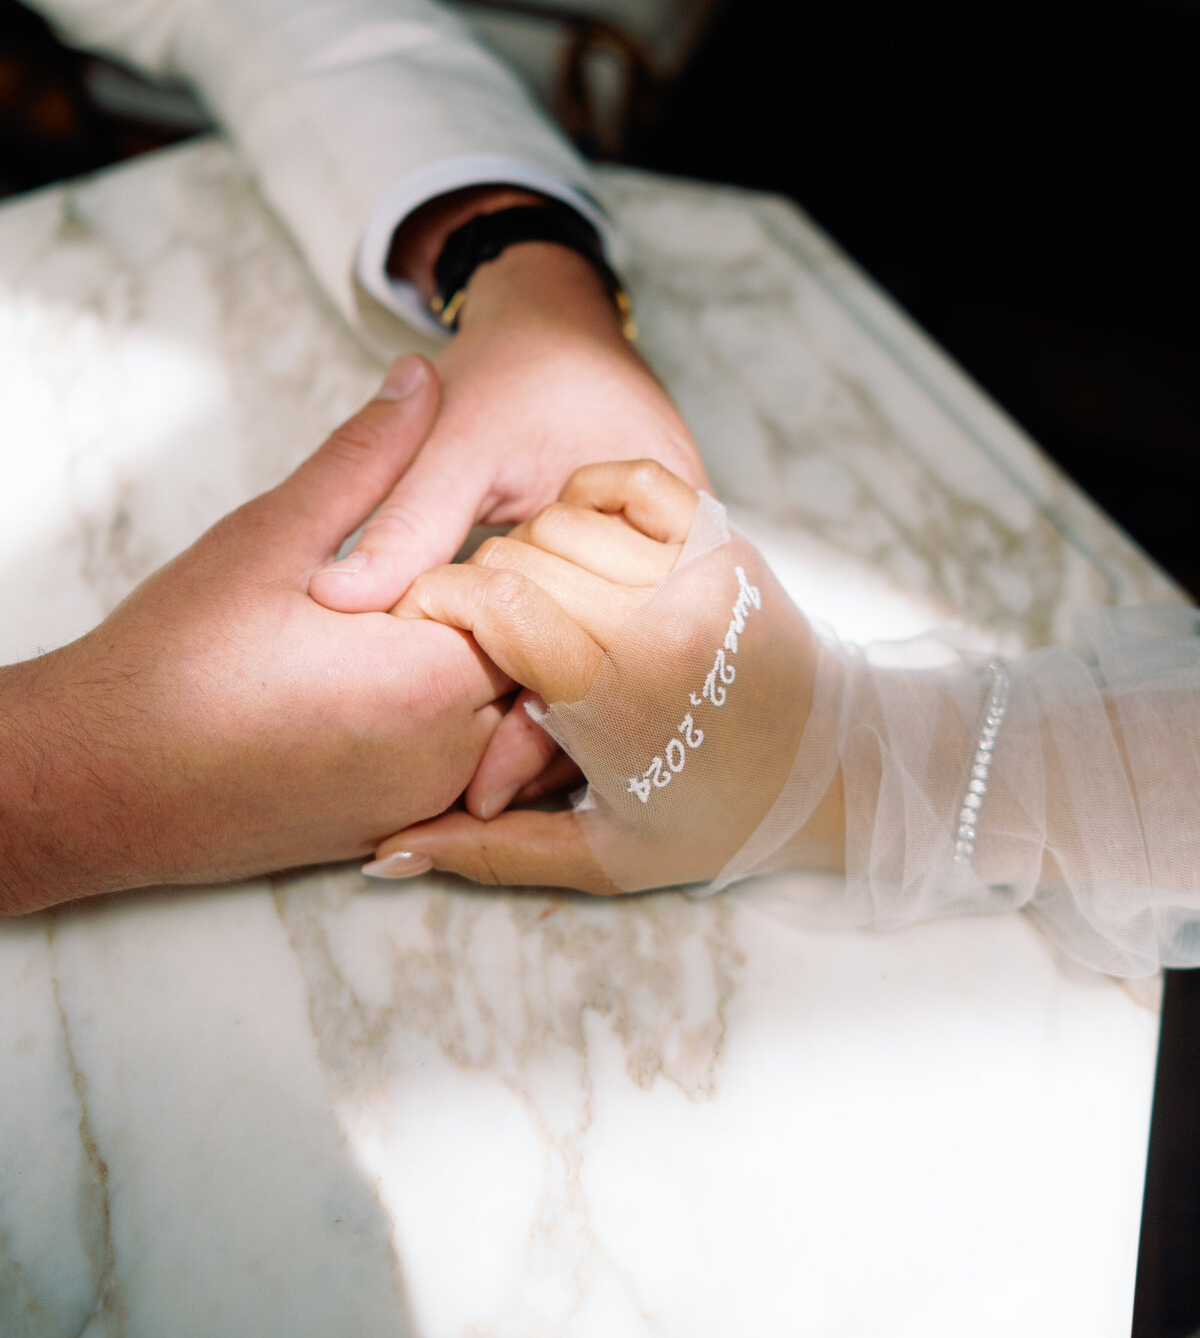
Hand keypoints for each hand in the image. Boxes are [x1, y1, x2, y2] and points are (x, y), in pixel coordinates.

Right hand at [0, 357, 513, 914]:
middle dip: (519, 614)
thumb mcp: (270, 536)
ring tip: (431, 622)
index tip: (477, 521)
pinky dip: (470, 729)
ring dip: (498, 673)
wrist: (100, 780)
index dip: (519, 555)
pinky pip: (473, 776)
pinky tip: (410, 686)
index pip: (539, 606)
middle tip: (464, 563)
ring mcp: (422, 803)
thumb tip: (420, 380)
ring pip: (513, 727)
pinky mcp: (395, 830)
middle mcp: (445, 758)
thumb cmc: (172, 661)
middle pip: (539, 671)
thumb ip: (365, 458)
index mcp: (428, 680)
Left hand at [309, 189, 706, 818]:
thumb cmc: (524, 371)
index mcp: (663, 528)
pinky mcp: (625, 591)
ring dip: (539, 740)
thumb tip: (338, 600)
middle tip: (459, 817)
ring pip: (601, 689)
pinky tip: (482, 740)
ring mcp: (656, 586)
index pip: (598, 658)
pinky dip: (540, 695)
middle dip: (537, 757)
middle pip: (610, 695)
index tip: (470, 792)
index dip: (532, 729)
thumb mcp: (466, 435)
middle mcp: (675, 571)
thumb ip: (405, 517)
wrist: (561, 329)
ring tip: (461, 804)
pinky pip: (589, 661)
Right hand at [368, 462, 841, 892]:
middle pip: (517, 556)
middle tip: (483, 633)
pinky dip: (590, 494)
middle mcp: (657, 621)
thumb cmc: (717, 821)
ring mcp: (697, 572)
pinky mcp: (724, 539)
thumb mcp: (602, 858)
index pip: (493, 603)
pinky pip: (630, 479)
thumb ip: (489, 854)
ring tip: (540, 601)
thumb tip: (386, 854)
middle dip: (477, 586)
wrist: (835, 774)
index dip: (434, 603)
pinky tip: (586, 541)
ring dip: (531, 549)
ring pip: (563, 517)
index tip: (420, 625)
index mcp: (618, 698)